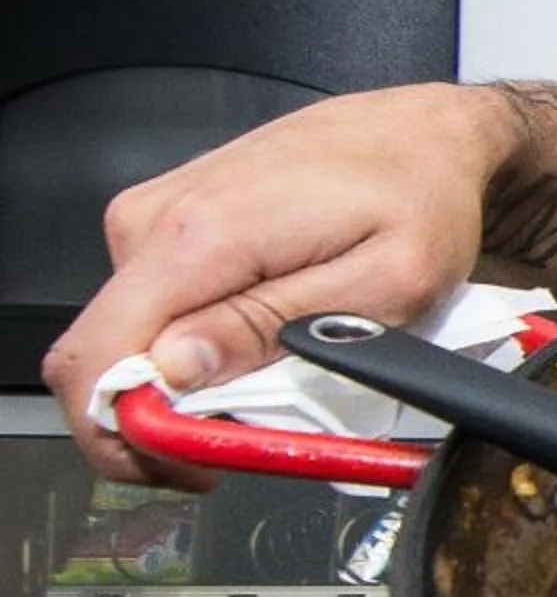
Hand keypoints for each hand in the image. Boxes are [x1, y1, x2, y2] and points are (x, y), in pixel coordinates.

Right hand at [40, 83, 507, 487]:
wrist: (420, 136)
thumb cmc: (420, 200)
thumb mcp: (383, 283)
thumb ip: (273, 329)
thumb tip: (174, 370)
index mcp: (199, 237)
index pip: (96, 359)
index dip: (130, 434)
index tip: (199, 461)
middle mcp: (154, 221)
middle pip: (99, 357)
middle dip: (159, 419)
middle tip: (244, 436)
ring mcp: (153, 219)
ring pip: (129, 339)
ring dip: (186, 383)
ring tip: (272, 381)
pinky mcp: (167, 224)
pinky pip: (154, 309)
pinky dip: (195, 346)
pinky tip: (257, 342)